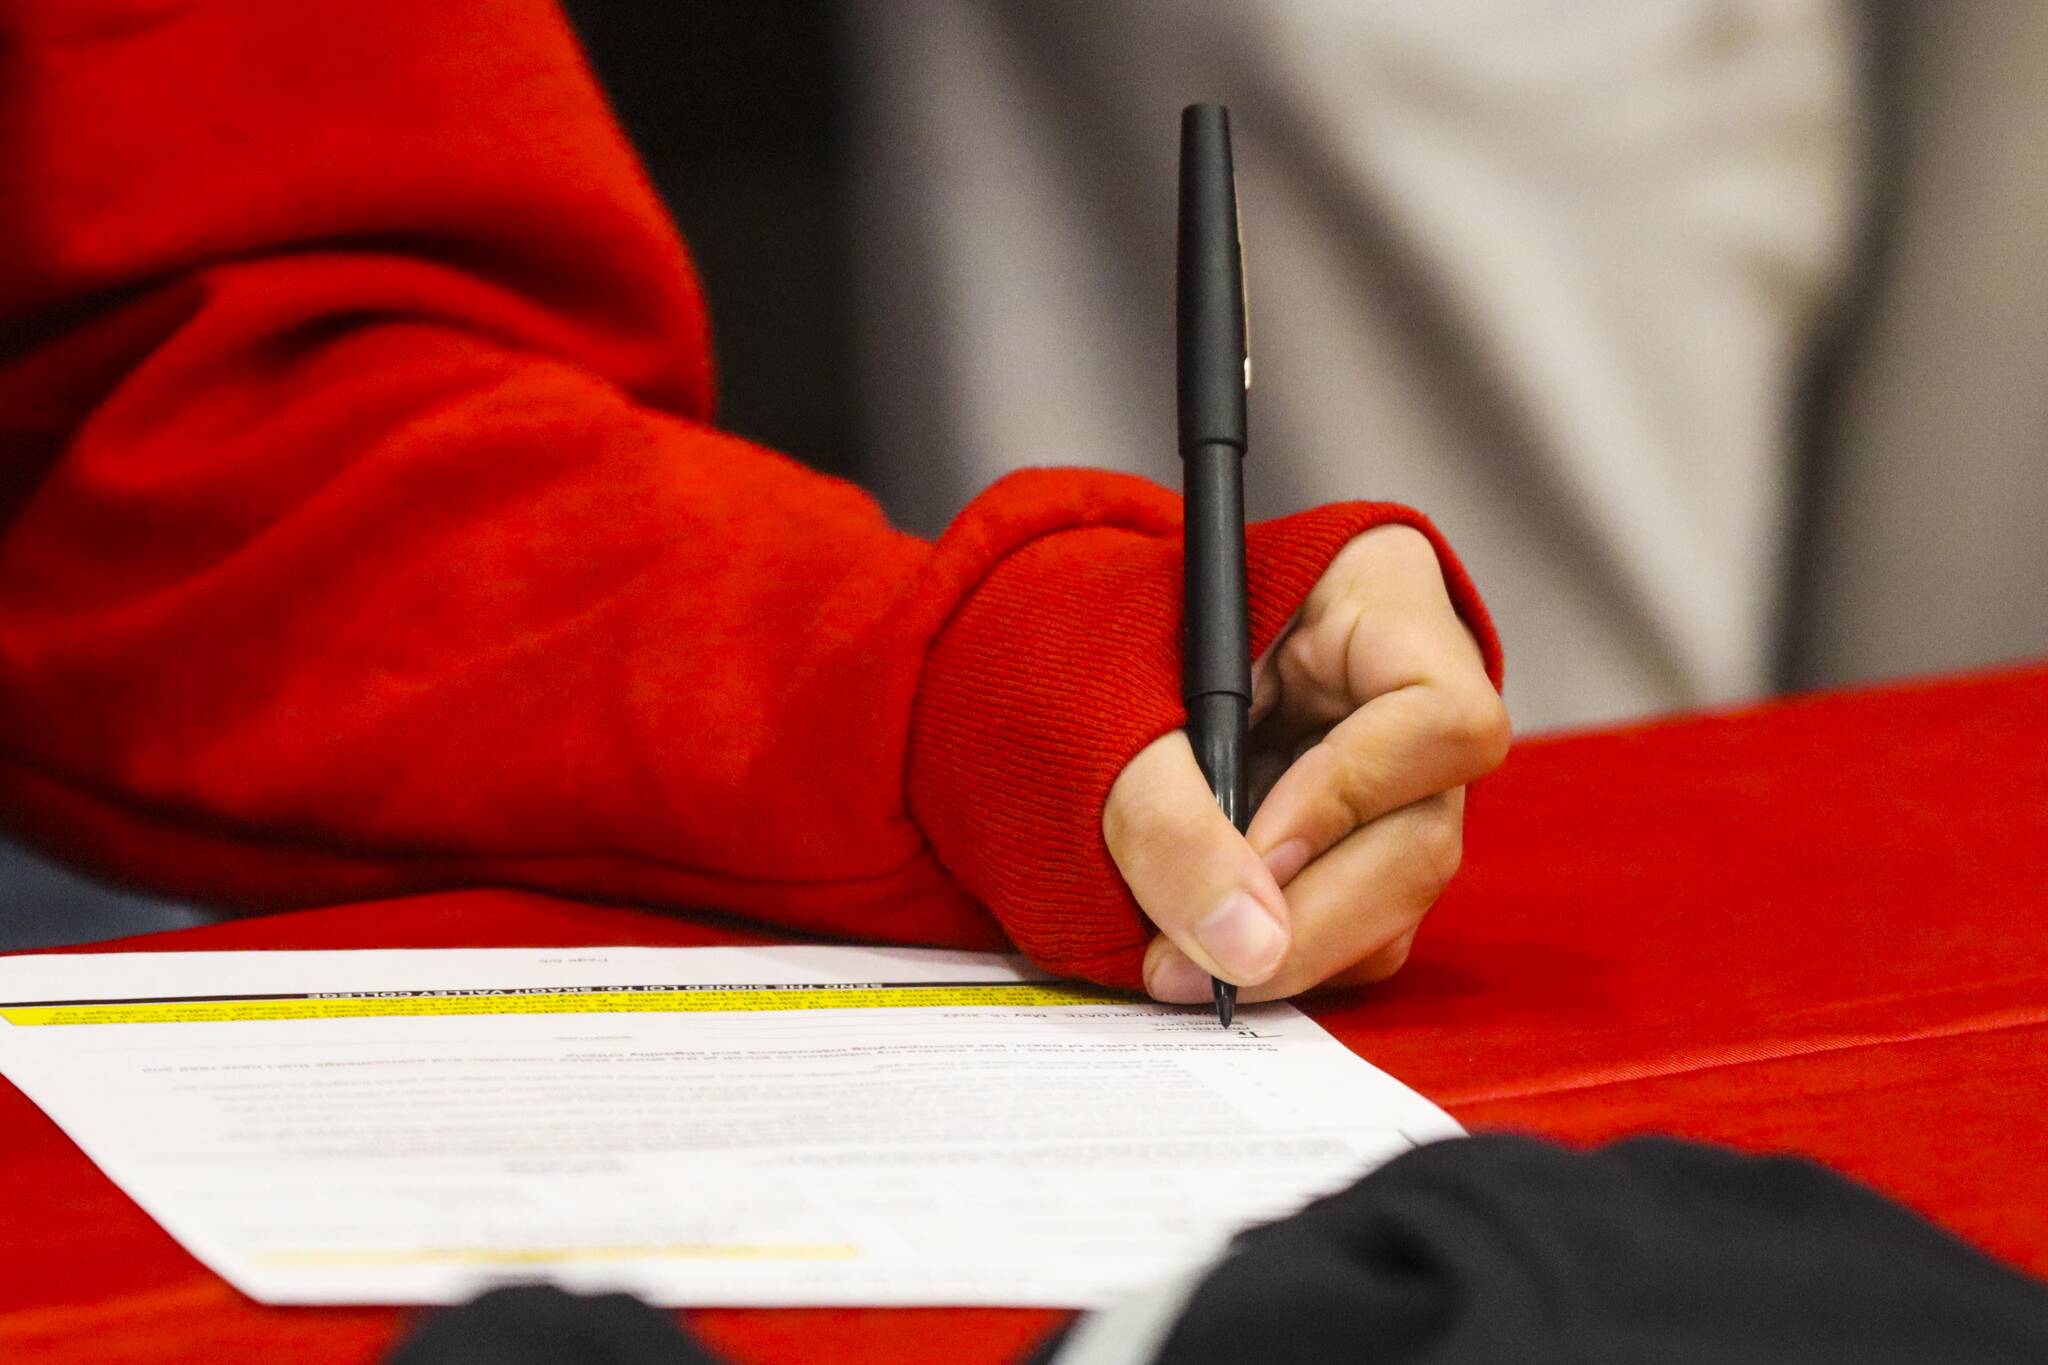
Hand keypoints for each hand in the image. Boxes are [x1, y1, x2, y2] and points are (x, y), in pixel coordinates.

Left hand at [1103, 526, 1507, 1003]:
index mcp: (1382, 599)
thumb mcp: (1121, 702)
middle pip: (1425, 834)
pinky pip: (1360, 922)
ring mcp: (1403, 772)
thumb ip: (1169, 815)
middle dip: (1313, 918)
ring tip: (1182, 967)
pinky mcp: (1366, 835)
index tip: (1256, 849)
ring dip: (1295, 950)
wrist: (1084, 640)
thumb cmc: (1112, 634)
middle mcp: (1418, 690)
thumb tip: (1244, 948)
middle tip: (1201, 970)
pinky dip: (1287, 949)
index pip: (1434, 715)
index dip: (1351, 794)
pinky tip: (1208, 952)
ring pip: (1397, 895)